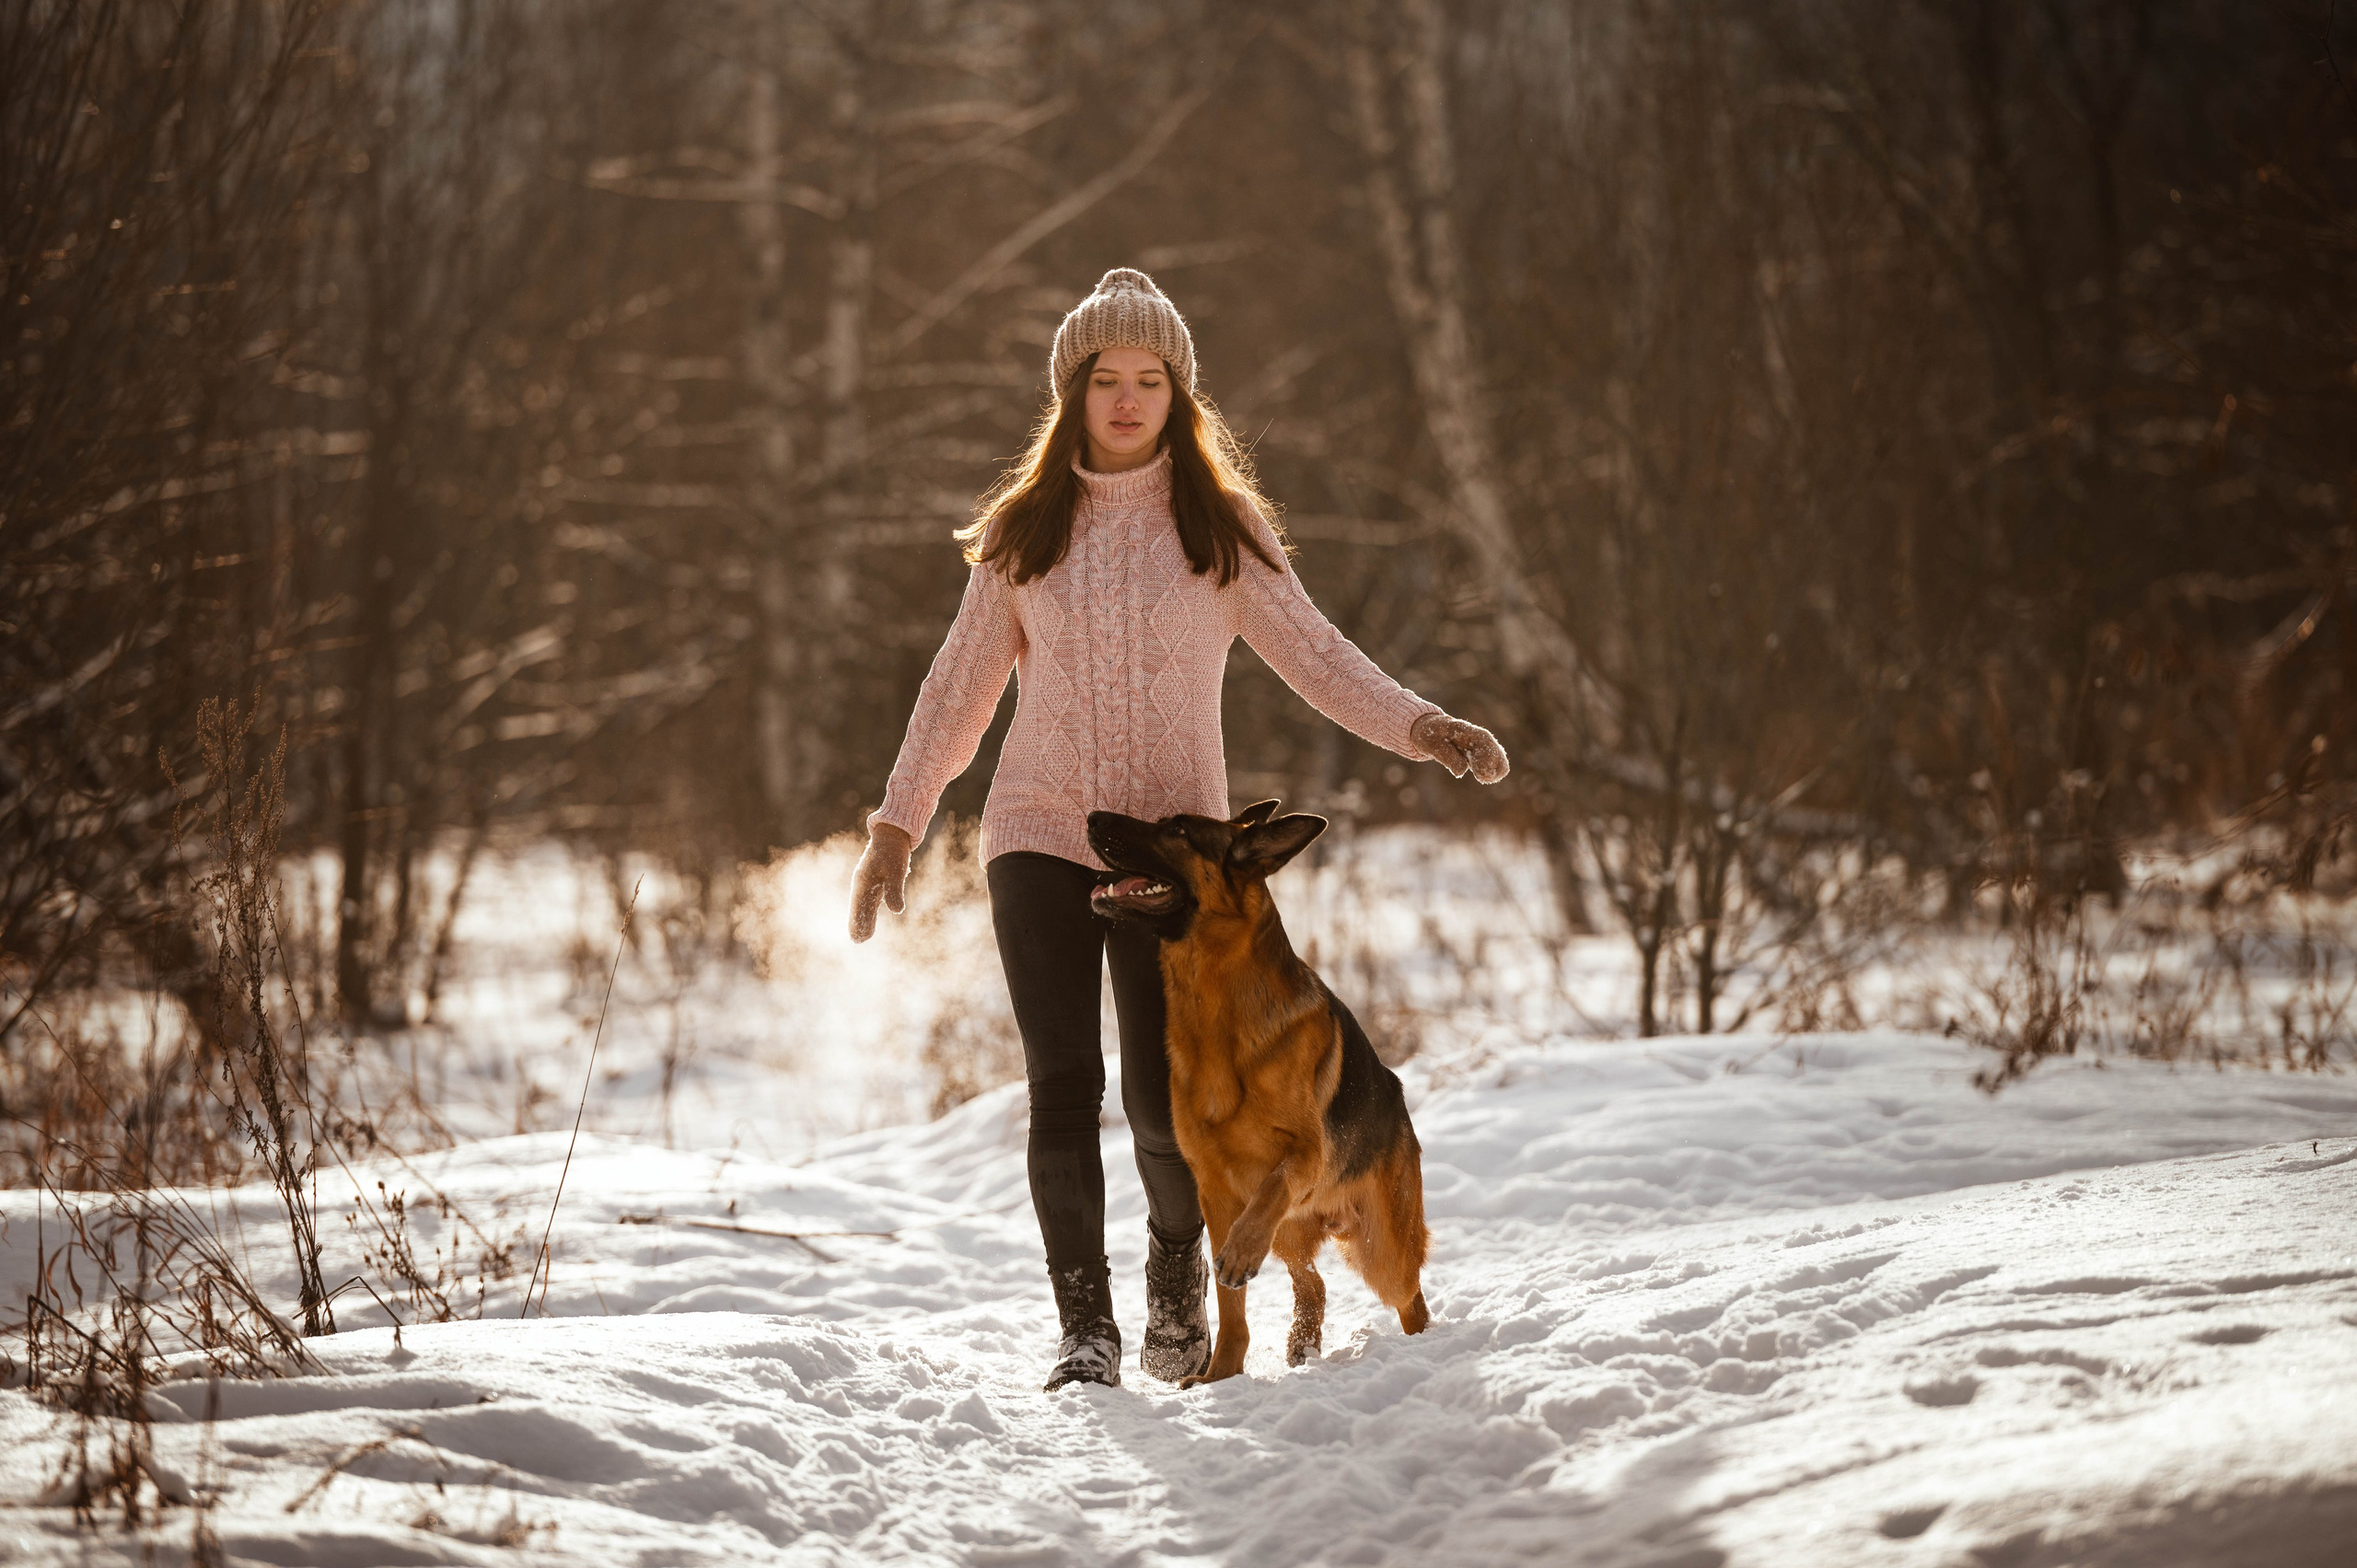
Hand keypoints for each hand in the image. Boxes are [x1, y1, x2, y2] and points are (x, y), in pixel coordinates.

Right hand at [849, 822, 912, 942]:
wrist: (894, 831)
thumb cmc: (894, 850)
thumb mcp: (896, 870)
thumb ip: (894, 890)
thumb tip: (896, 910)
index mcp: (863, 882)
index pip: (859, 908)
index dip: (859, 923)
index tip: (858, 939)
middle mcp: (862, 882)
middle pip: (858, 907)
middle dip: (858, 923)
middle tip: (857, 941)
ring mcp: (868, 879)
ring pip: (863, 902)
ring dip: (863, 917)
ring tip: (862, 933)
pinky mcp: (875, 877)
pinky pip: (869, 897)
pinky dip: (868, 908)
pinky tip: (870, 913)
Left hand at [1410, 711, 1509, 783]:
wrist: (1432, 729)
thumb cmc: (1431, 735)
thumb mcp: (1431, 744)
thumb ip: (1446, 756)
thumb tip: (1461, 772)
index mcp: (1468, 732)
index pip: (1486, 744)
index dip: (1486, 762)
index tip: (1479, 776)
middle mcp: (1481, 738)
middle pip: (1498, 755)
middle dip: (1491, 771)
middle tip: (1480, 778)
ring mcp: (1484, 746)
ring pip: (1500, 761)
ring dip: (1494, 773)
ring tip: (1482, 778)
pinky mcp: (1484, 755)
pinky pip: (1497, 766)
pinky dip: (1493, 774)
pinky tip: (1483, 777)